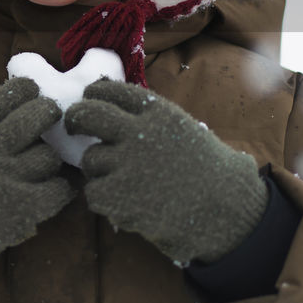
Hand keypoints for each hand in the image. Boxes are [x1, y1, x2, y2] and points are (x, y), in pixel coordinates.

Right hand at [0, 77, 74, 299]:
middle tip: (49, 122)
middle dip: (48, 115)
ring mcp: (8, 177)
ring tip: (43, 166)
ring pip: (50, 155)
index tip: (33, 94)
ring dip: (50, 159)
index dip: (28, 91)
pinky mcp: (23, 208)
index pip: (12, 94)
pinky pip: (59, 189)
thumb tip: (10, 116)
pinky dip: (62, 188)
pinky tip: (56, 189)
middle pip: (40, 115)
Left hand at [64, 79, 267, 264]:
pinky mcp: (120, 195)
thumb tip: (110, 103)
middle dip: (76, 118)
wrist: (227, 211)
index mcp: (157, 112)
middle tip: (75, 127)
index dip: (95, 94)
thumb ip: (150, 119)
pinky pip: (92, 192)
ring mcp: (127, 163)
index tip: (90, 98)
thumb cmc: (207, 172)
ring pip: (90, 159)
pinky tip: (123, 203)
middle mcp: (139, 132)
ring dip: (99, 171)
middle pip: (88, 114)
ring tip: (125, 182)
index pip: (111, 90)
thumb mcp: (183, 130)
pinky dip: (103, 199)